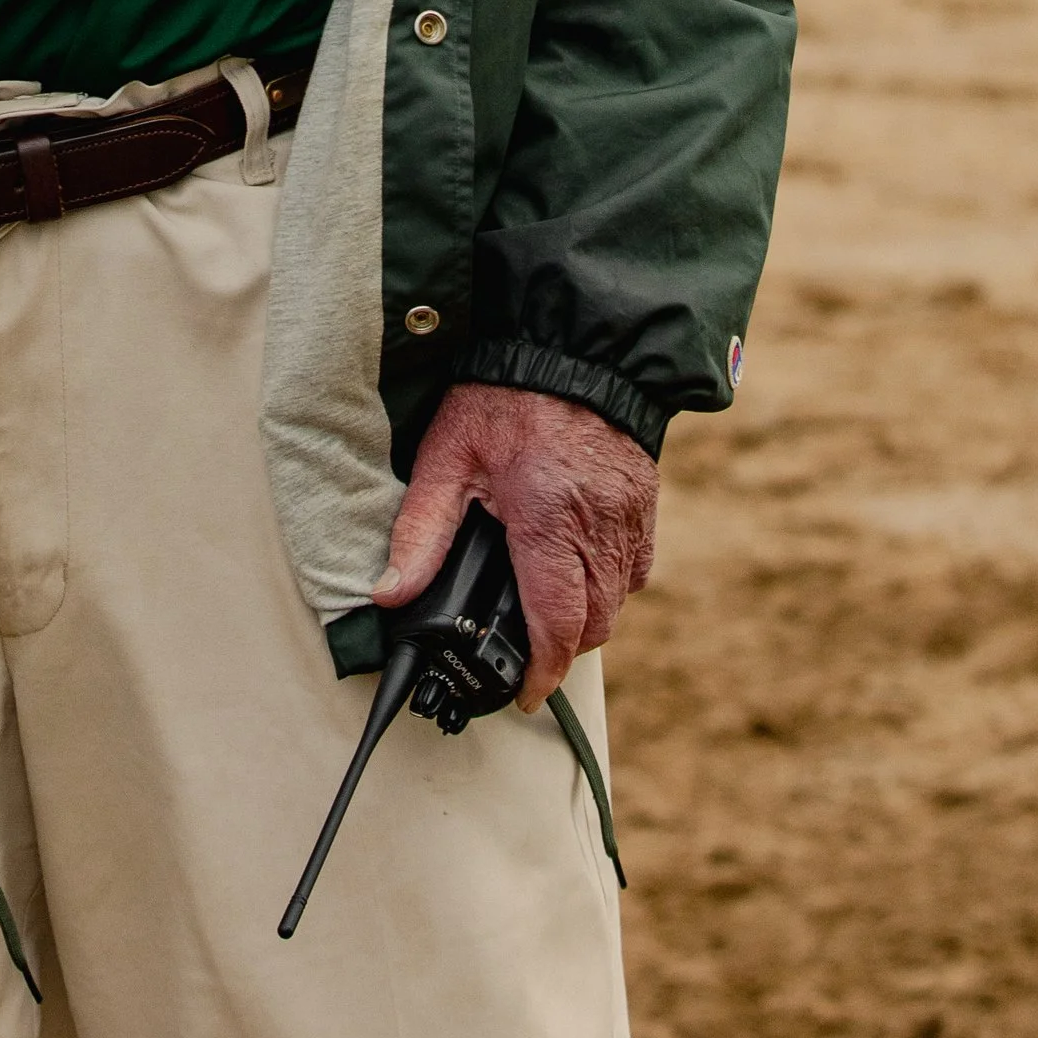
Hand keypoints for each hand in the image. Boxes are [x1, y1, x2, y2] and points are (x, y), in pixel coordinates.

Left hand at [375, 378, 657, 710]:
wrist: (573, 345)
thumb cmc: (506, 395)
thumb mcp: (447, 455)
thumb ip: (420, 529)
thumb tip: (392, 593)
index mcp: (548, 521)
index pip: (557, 625)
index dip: (542, 671)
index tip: (524, 692)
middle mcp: (598, 528)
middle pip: (592, 624)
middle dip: (560, 648)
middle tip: (523, 649)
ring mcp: (630, 518)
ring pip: (618, 602)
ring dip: (585, 618)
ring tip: (544, 609)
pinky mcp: (646, 504)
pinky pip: (637, 568)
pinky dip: (610, 584)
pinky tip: (577, 569)